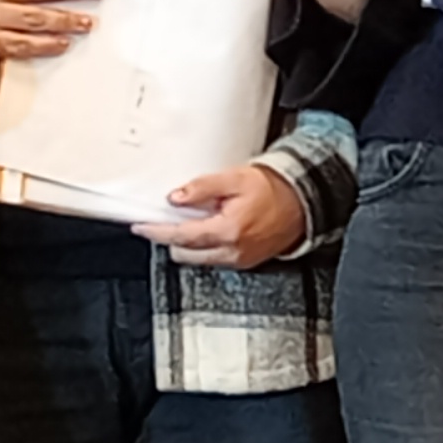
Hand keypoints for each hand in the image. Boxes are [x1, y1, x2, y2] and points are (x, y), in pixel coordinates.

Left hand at [134, 161, 307, 267]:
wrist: (302, 203)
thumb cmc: (272, 189)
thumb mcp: (235, 179)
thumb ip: (202, 188)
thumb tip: (175, 198)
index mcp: (227, 231)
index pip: (181, 236)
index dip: (157, 231)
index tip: (139, 226)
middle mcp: (231, 252)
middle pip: (184, 253)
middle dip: (171, 238)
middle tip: (165, 219)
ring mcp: (238, 260)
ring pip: (197, 259)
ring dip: (187, 244)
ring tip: (190, 222)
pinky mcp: (244, 262)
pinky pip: (213, 259)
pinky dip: (204, 246)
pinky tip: (208, 229)